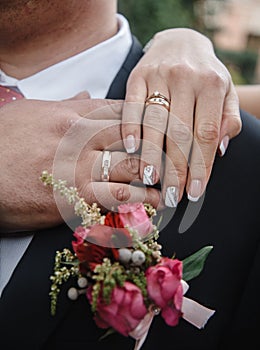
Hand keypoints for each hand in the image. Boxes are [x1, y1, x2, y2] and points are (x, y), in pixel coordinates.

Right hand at [0, 98, 159, 231]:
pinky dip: (142, 201)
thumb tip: (89, 95)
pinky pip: (120, 197)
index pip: (125, 111)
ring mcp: (80, 167)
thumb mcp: (33, 111)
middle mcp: (82, 136)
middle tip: (177, 160)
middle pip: (136, 137)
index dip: (150, 121)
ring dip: (158, 177)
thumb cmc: (3, 142)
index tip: (164, 131)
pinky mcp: (75, 198)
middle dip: (161, 149)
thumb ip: (67, 103)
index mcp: (73, 113)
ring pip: (134, 166)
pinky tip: (154, 204)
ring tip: (170, 184)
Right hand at [121, 28, 240, 205]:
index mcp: (212, 84)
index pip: (206, 133)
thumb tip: (219, 149)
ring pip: (155, 123)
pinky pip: (131, 105)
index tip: (195, 190)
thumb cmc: (205, 74)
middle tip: (173, 195)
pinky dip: (130, 128)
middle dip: (177, 169)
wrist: (180, 42)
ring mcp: (159, 75)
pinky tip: (130, 148)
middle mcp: (186, 78)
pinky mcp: (136, 76)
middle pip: (180, 133)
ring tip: (151, 179)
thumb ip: (228, 119)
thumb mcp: (226, 92)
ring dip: (152, 154)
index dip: (201, 165)